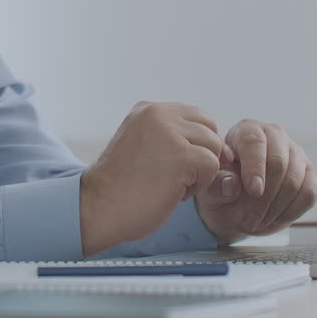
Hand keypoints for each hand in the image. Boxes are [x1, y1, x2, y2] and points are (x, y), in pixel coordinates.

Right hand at [80, 102, 234, 255]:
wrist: (98, 208)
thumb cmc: (121, 187)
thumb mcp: (142, 144)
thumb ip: (171, 135)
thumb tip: (218, 146)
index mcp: (148, 109)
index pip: (196, 116)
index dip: (196, 143)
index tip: (177, 164)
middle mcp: (159, 114)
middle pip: (209, 128)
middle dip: (201, 154)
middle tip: (175, 175)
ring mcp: (170, 133)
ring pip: (213, 147)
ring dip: (200, 171)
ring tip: (171, 183)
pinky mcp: (181, 156)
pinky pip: (212, 166)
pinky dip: (199, 185)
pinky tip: (174, 192)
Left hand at [193, 120, 316, 242]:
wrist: (236, 205)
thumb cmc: (221, 189)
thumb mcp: (210, 189)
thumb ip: (218, 185)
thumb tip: (231, 184)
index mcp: (246, 130)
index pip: (254, 142)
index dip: (255, 167)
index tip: (253, 191)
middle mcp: (274, 135)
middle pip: (278, 162)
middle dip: (265, 196)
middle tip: (249, 219)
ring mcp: (295, 153)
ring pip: (295, 179)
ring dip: (276, 207)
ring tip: (256, 222)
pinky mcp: (309, 173)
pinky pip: (308, 192)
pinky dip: (292, 211)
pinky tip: (274, 219)